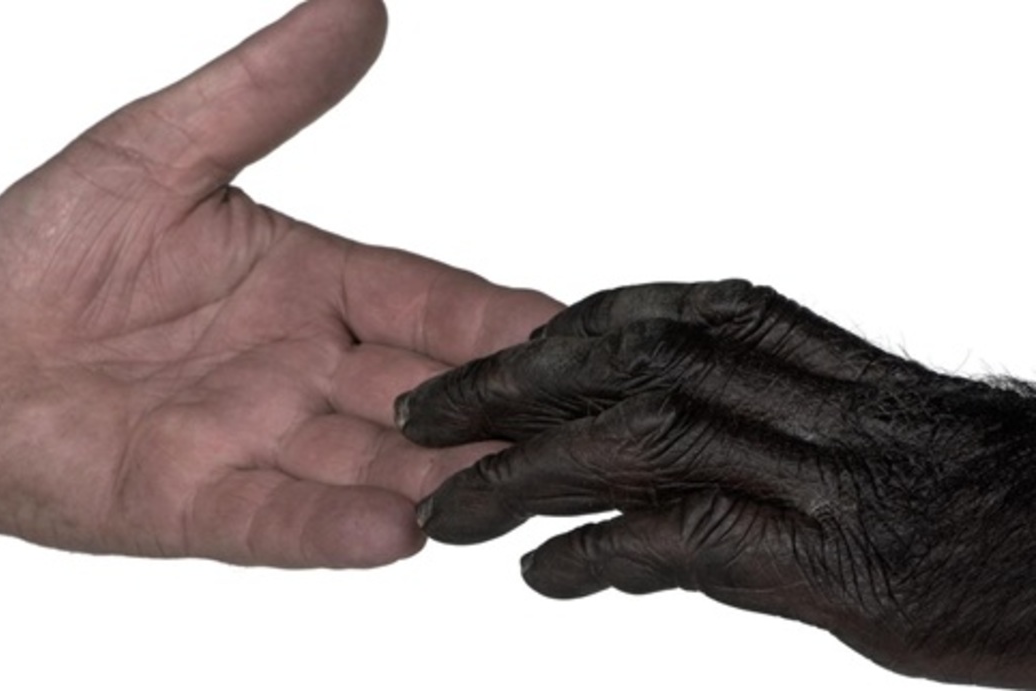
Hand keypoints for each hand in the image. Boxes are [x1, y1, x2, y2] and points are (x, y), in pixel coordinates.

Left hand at [0, 0, 558, 574]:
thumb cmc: (54, 254)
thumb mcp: (155, 149)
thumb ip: (261, 92)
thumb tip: (356, 7)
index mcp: (314, 288)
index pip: (426, 299)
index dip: (493, 314)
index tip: (567, 320)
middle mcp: (305, 373)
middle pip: (423, 394)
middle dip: (493, 409)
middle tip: (572, 421)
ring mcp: (257, 444)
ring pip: (369, 465)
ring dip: (439, 478)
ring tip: (503, 483)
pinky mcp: (197, 504)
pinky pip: (278, 518)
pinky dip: (334, 526)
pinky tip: (395, 530)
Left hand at [397, 279, 1035, 686]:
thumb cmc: (933, 485)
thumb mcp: (822, 429)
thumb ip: (716, 445)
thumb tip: (602, 514)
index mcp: (783, 345)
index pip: (632, 324)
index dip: (534, 347)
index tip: (467, 373)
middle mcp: (787, 388)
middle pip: (614, 366)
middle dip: (503, 392)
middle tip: (417, 422)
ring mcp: (807, 466)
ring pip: (635, 440)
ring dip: (528, 474)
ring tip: (448, 513)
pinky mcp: (826, 552)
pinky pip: (687, 534)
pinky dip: (605, 551)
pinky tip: (547, 576)